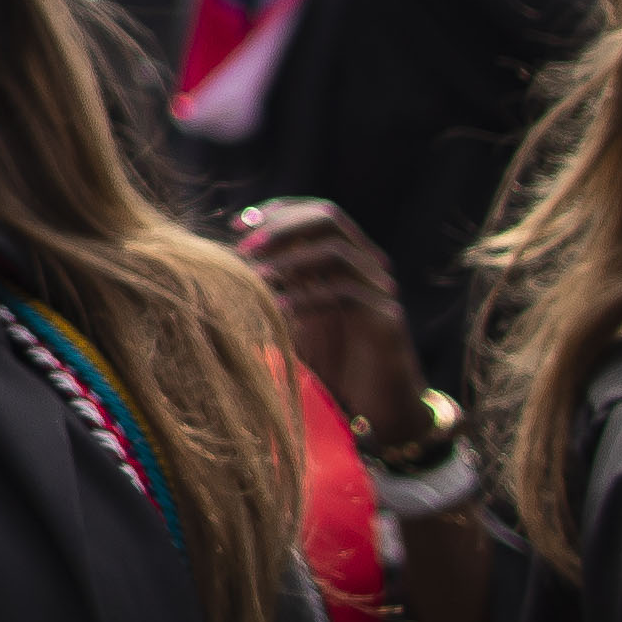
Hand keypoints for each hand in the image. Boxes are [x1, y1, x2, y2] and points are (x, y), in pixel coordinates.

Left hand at [227, 198, 423, 435]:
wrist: (381, 409)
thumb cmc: (336, 363)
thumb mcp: (301, 316)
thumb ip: (281, 286)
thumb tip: (234, 261)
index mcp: (349, 259)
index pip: (317, 213)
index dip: (278, 211)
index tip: (239, 225)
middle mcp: (368, 266)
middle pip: (329, 219)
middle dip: (283, 226)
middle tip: (245, 246)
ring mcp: (381, 290)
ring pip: (336, 252)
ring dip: (290, 261)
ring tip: (255, 278)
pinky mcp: (387, 320)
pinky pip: (345, 294)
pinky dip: (306, 297)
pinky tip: (277, 309)